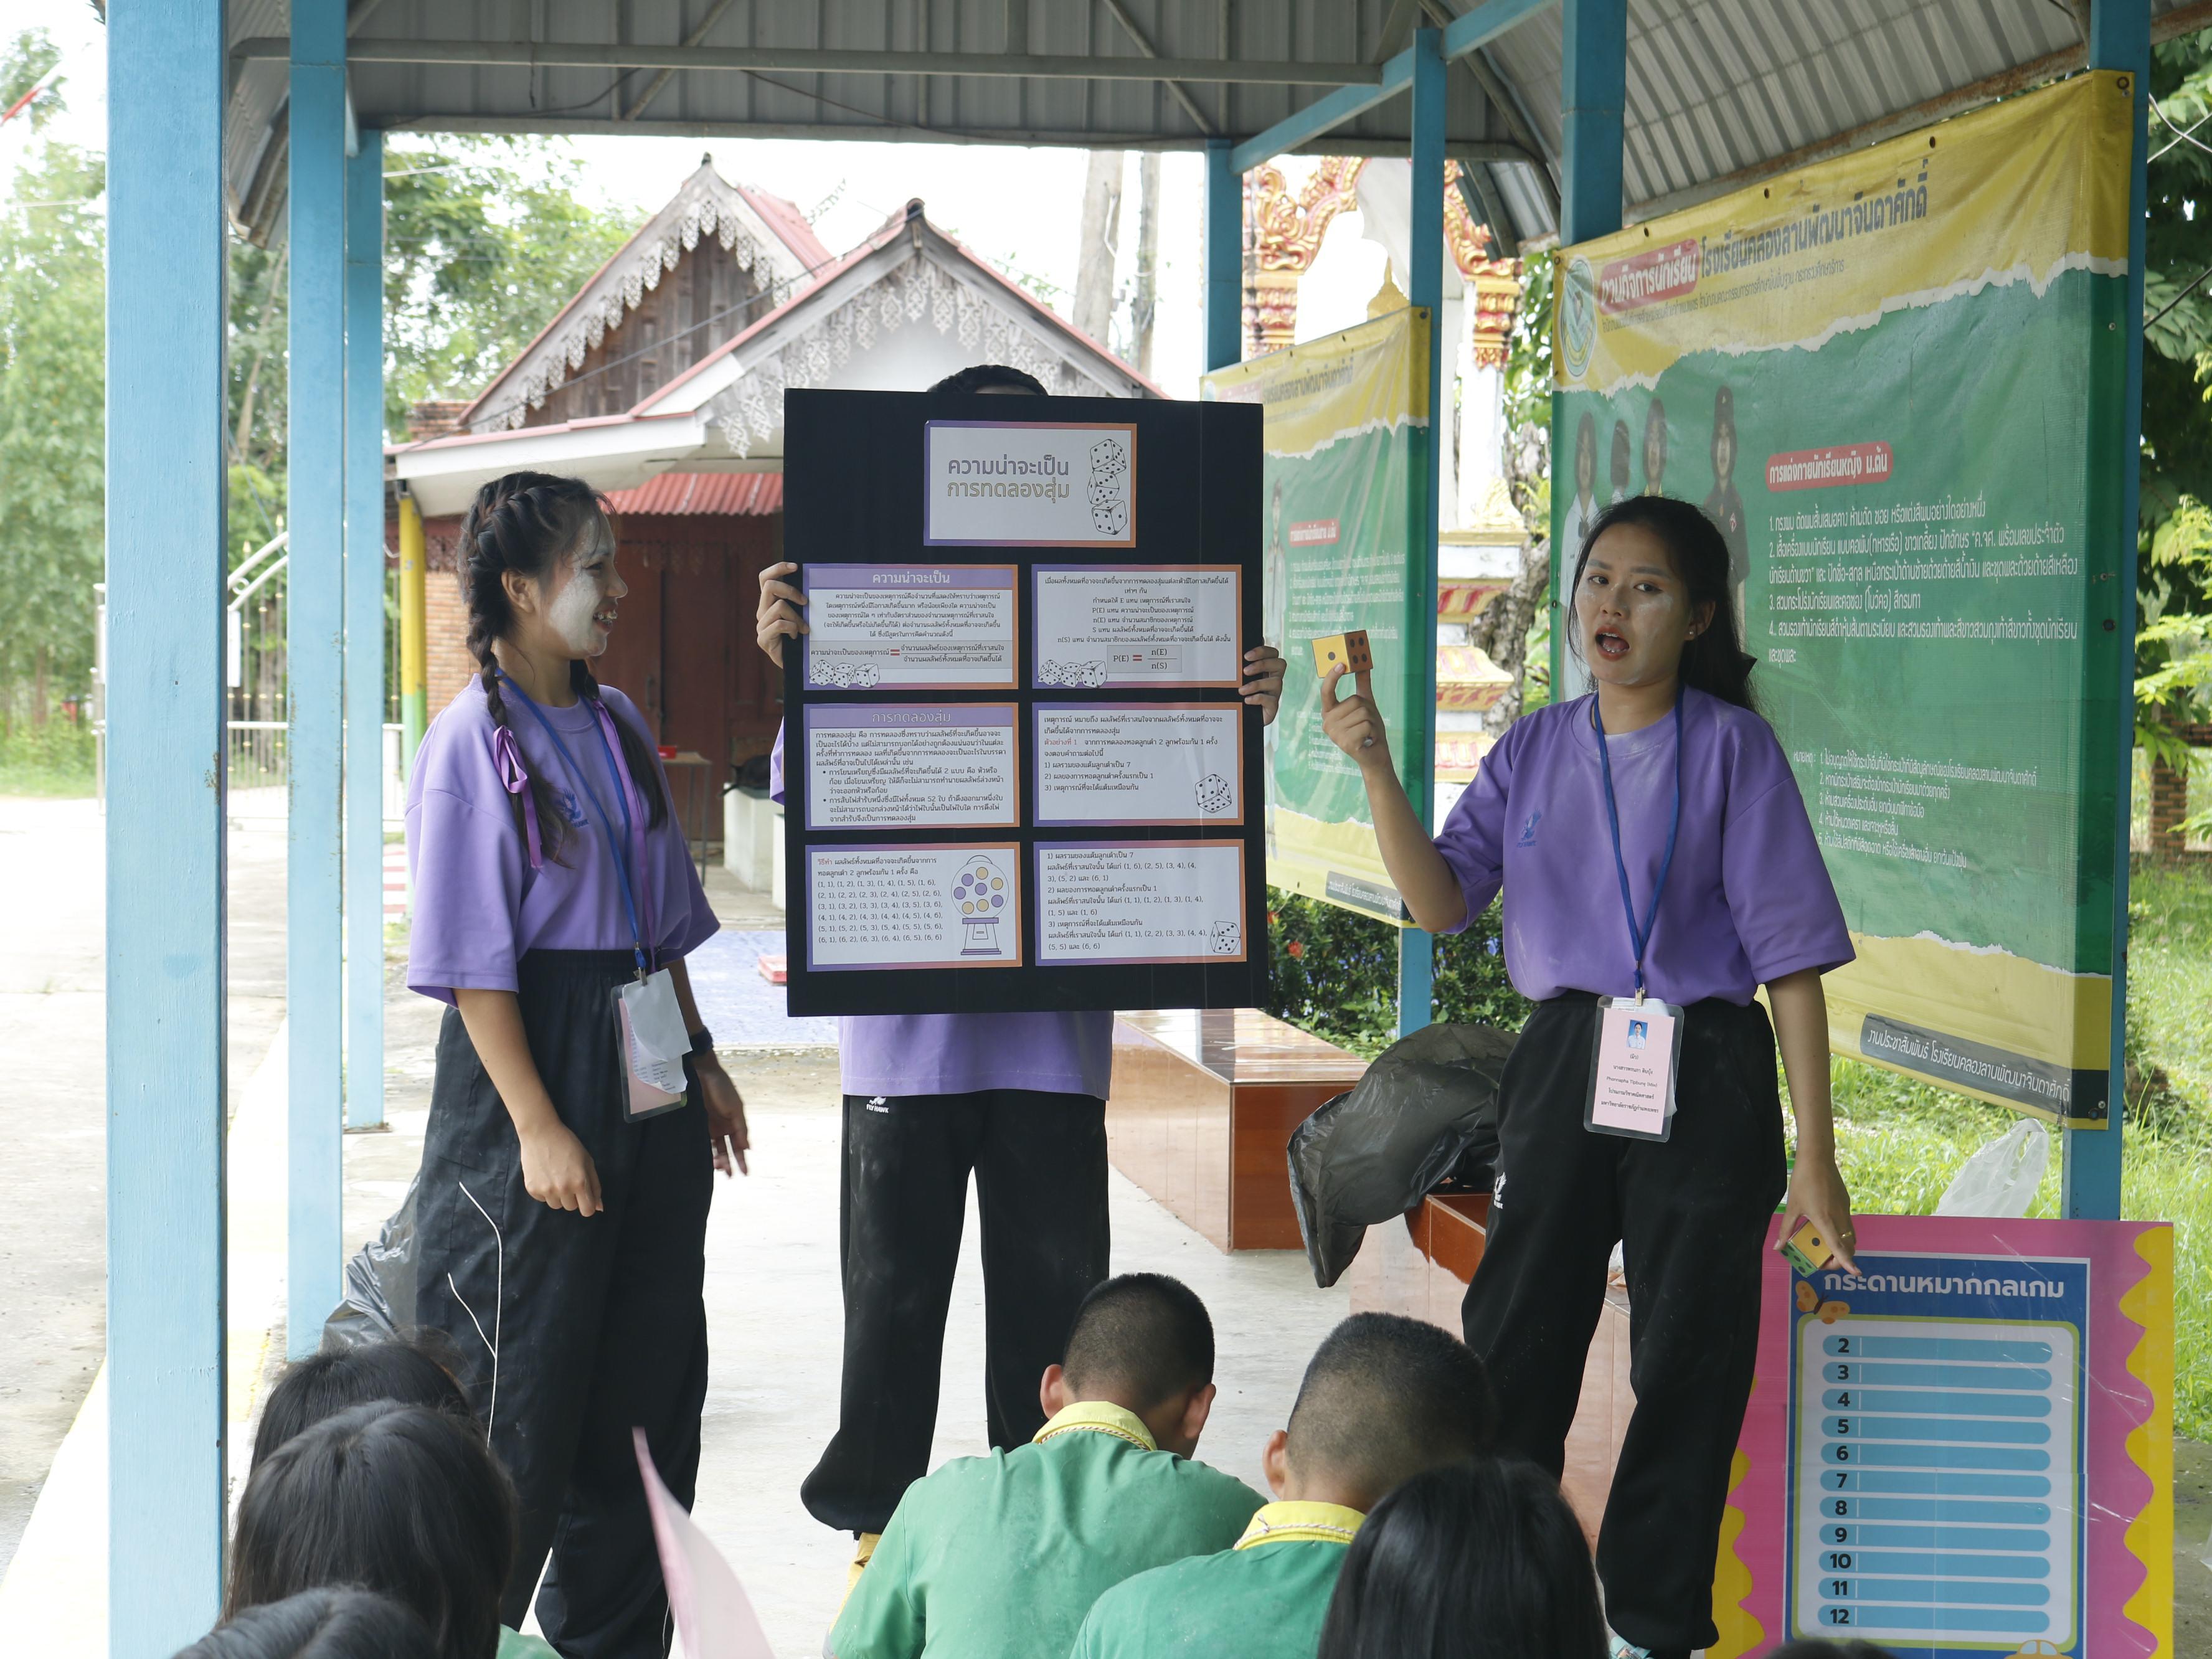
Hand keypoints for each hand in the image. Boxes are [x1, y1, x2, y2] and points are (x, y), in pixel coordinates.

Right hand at [520, 1119, 603, 1215]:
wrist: (540, 1133)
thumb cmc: (568, 1144)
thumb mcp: (587, 1161)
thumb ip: (595, 1186)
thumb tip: (599, 1208)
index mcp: (580, 1182)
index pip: (587, 1211)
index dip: (588, 1205)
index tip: (585, 1197)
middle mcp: (563, 1189)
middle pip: (571, 1208)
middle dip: (572, 1197)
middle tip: (568, 1178)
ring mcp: (546, 1190)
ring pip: (556, 1205)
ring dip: (558, 1195)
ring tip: (556, 1176)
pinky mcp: (532, 1189)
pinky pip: (543, 1199)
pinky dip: (545, 1191)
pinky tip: (545, 1175)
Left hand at [696, 1053, 750, 1176]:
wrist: (702, 1075)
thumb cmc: (722, 1089)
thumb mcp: (736, 1107)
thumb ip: (741, 1128)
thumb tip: (747, 1147)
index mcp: (733, 1124)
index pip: (738, 1146)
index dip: (741, 1159)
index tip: (745, 1173)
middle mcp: (721, 1128)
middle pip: (726, 1150)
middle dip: (728, 1163)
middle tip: (729, 1175)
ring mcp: (708, 1127)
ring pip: (714, 1149)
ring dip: (717, 1159)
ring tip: (718, 1169)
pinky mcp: (696, 1125)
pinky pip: (701, 1141)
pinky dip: (704, 1151)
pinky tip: (707, 1159)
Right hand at [756, 559, 806, 666]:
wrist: (796, 664)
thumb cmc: (802, 637)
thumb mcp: (803, 614)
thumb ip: (801, 600)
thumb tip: (814, 582)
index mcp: (769, 602)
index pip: (765, 578)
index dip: (778, 568)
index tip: (795, 567)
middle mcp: (762, 611)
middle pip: (770, 586)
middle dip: (790, 590)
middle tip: (805, 602)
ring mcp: (761, 625)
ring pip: (779, 606)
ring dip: (796, 617)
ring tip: (804, 629)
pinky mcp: (763, 639)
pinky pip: (779, 624)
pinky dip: (792, 628)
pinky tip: (796, 637)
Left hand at [1242, 645, 1285, 725]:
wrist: (1240, 718)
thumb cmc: (1239, 695)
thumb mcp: (1238, 678)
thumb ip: (1240, 664)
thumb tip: (1237, 647)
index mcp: (1267, 669)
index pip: (1273, 653)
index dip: (1263, 651)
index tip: (1246, 655)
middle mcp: (1274, 679)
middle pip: (1280, 664)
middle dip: (1262, 664)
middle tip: (1245, 671)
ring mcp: (1274, 693)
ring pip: (1276, 682)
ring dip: (1257, 684)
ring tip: (1241, 690)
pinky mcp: (1273, 707)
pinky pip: (1271, 700)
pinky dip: (1258, 698)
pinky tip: (1247, 700)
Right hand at [1320, 665, 1390, 767]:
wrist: (1375, 754)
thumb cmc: (1369, 729)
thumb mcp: (1366, 704)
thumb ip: (1362, 684)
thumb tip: (1362, 665)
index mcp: (1329, 712)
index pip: (1326, 692)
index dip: (1332, 677)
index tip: (1341, 664)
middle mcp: (1327, 722)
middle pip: (1354, 701)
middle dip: (1367, 710)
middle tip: (1367, 723)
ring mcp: (1334, 734)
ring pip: (1362, 713)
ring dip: (1372, 721)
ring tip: (1368, 732)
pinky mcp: (1345, 743)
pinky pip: (1366, 725)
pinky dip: (1372, 731)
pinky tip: (1368, 739)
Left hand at [1780, 1151, 1857, 1276]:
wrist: (1818, 1158)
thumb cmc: (1802, 1181)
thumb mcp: (1792, 1207)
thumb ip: (1786, 1229)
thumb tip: (1778, 1246)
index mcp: (1825, 1220)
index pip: (1838, 1246)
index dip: (1847, 1262)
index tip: (1855, 1273)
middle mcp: (1839, 1217)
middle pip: (1848, 1245)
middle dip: (1840, 1258)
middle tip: (1824, 1261)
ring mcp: (1845, 1210)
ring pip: (1850, 1235)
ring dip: (1842, 1246)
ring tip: (1824, 1247)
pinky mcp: (1846, 1203)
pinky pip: (1847, 1224)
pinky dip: (1841, 1233)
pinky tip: (1826, 1228)